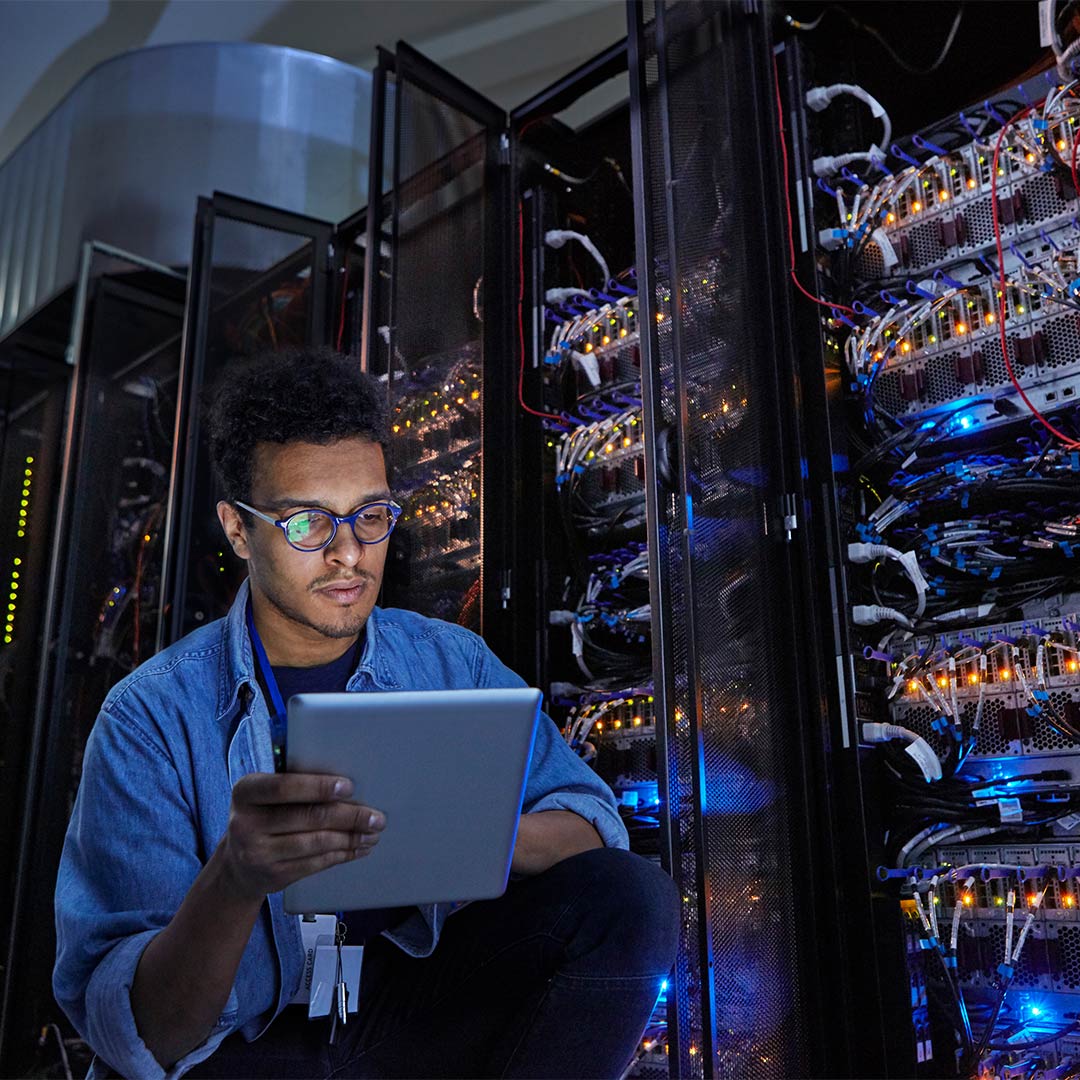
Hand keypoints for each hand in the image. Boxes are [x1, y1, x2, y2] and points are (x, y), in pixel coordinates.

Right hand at [217, 772, 385, 902]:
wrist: (236, 866)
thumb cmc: (262, 818)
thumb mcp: (264, 797)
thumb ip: (294, 785)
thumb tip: (345, 784)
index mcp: (245, 792)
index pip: (283, 787)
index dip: (319, 787)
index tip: (349, 787)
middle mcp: (246, 823)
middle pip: (308, 817)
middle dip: (349, 816)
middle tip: (375, 816)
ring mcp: (258, 853)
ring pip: (316, 842)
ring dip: (351, 837)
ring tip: (372, 833)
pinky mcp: (273, 876)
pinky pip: (316, 863)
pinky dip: (342, 854)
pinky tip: (357, 848)